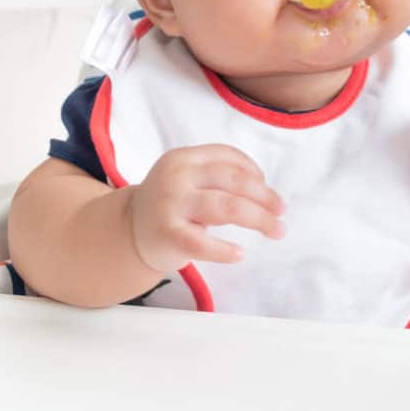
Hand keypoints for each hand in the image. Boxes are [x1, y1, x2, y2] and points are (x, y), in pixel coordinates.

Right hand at [128, 144, 285, 272]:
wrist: (127, 232)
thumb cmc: (168, 205)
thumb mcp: (186, 179)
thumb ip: (216, 176)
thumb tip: (265, 189)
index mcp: (183, 158)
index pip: (227, 156)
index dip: (253, 170)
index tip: (268, 187)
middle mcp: (176, 176)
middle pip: (233, 181)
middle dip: (264, 196)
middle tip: (282, 211)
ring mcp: (170, 205)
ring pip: (227, 207)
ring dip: (259, 219)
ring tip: (277, 230)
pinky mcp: (167, 234)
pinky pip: (202, 242)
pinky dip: (224, 250)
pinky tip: (240, 254)